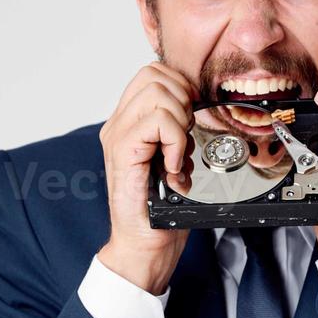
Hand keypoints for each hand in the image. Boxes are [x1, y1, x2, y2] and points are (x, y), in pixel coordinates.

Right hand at [97, 61, 195, 293]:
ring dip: (180, 121)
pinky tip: (173, 165)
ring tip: (178, 152)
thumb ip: (178, 130)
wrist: (144, 244)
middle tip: (186, 134)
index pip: (154, 73)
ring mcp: (117, 136)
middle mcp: (118, 124)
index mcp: (129, 121)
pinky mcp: (123, 152)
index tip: (192, 117)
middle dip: (183, 98)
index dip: (181, 86)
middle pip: (154, 74)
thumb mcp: (175, 159)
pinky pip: (158, 121)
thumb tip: (200, 106)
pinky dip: (175, 140)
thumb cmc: (161, 209)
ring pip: (157, 92)